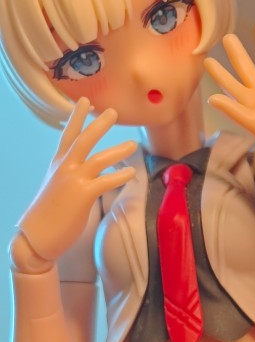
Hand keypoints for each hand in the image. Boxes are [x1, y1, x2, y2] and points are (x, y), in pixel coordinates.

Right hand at [15, 98, 136, 268]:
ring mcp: (73, 180)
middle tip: (112, 111)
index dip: (76, 117)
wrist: (34, 239)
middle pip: (83, 139)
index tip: (84, 101)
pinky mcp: (83, 195)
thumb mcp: (56, 189)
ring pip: (99, 158)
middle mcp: (64, 168)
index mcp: (57, 165)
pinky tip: (131, 173)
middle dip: (98, 124)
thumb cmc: (47, 217)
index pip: (67, 135)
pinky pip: (106, 181)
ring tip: (133, 145)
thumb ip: (69, 178)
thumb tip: (83, 176)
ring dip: (118, 150)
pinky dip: (120, 176)